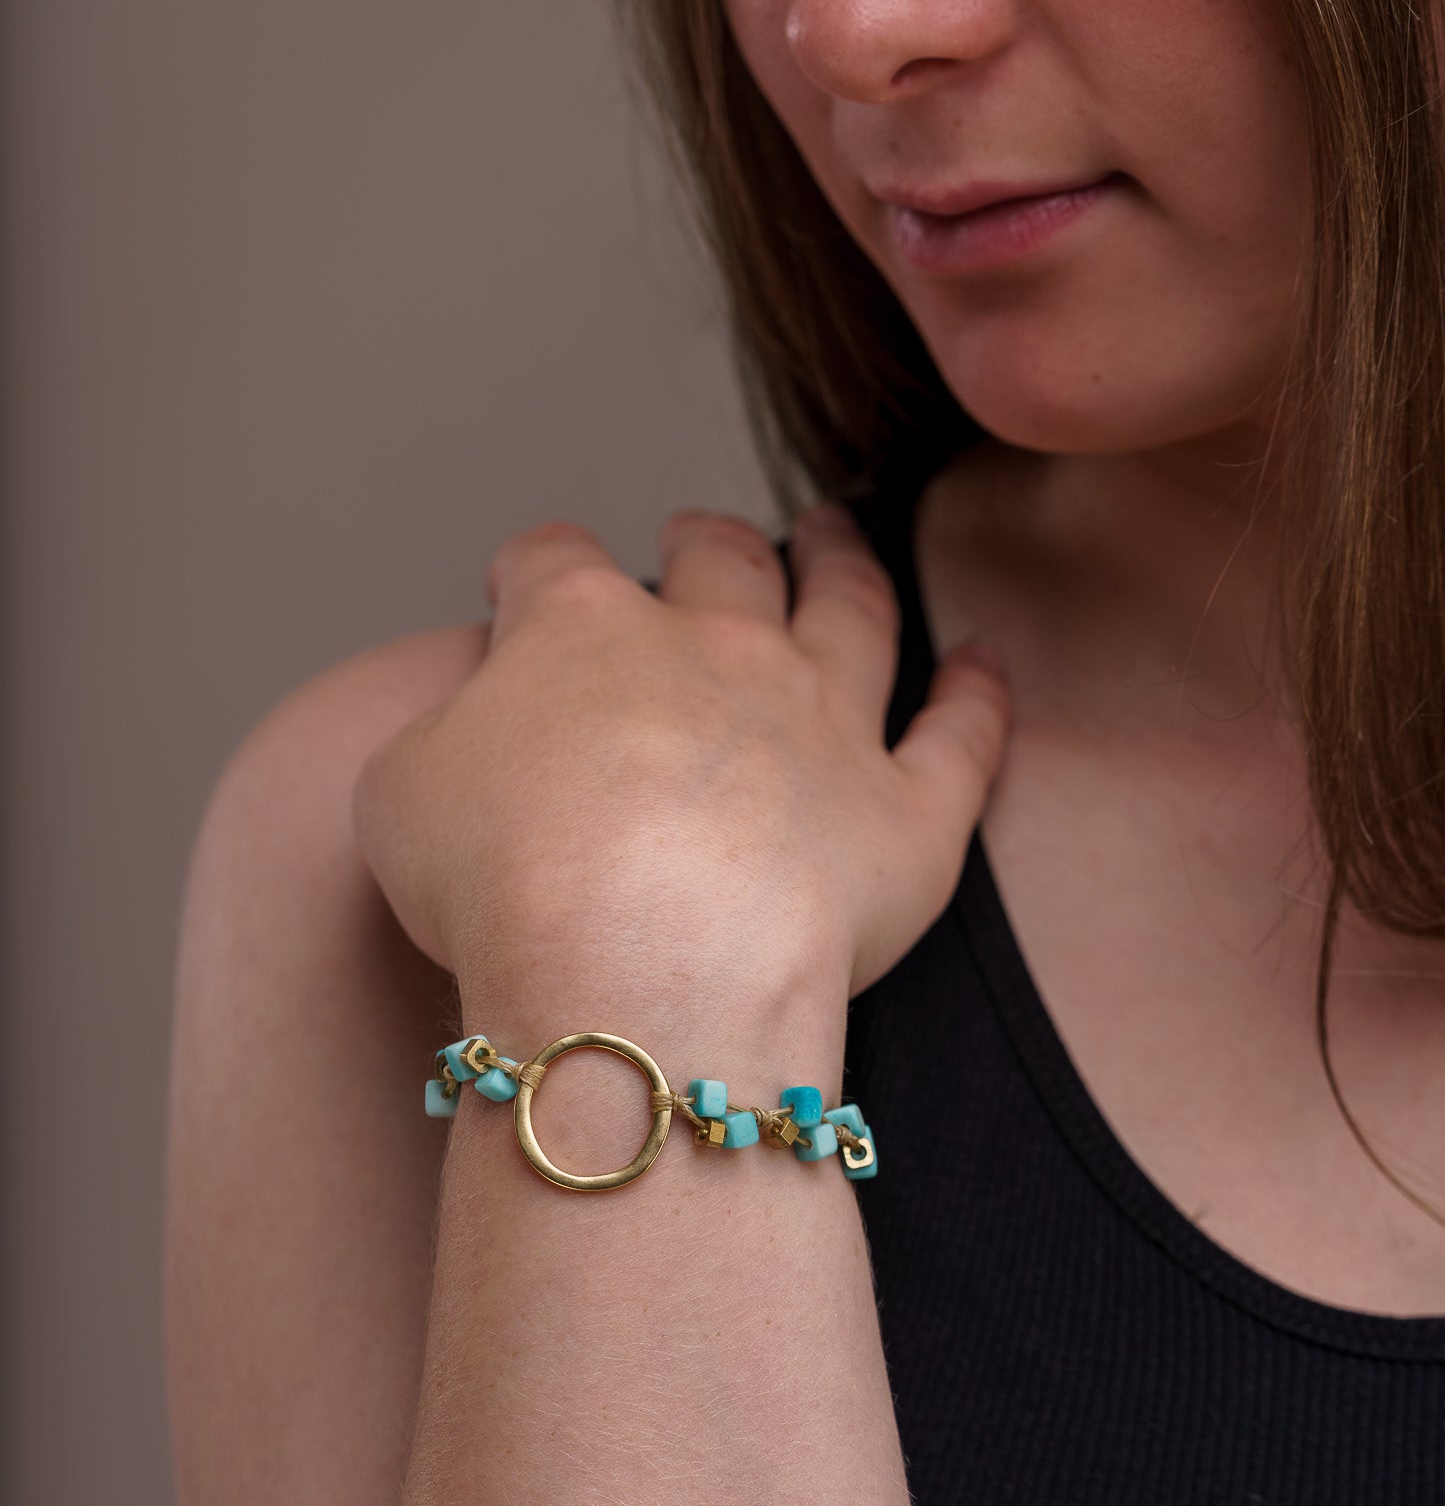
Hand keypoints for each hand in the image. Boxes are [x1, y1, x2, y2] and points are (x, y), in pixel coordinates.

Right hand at [351, 506, 1009, 1025]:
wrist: (636, 971)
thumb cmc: (499, 885)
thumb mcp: (400, 791)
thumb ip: (444, 734)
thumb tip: (482, 731)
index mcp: (581, 628)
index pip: (550, 562)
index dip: (531, 571)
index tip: (521, 591)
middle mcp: (716, 645)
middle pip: (716, 559)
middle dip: (703, 540)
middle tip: (699, 534)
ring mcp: (821, 720)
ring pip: (849, 608)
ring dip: (842, 561)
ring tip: (837, 535)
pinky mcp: (902, 811)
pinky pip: (959, 736)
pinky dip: (978, 695)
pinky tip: (983, 662)